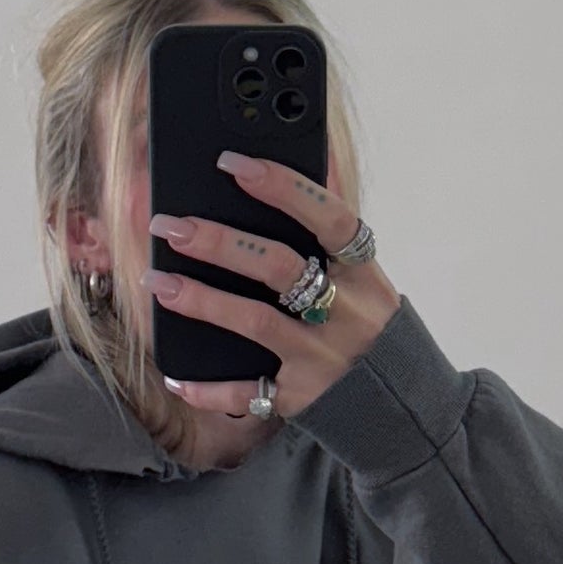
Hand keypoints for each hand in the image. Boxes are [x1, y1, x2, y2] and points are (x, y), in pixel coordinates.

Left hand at [147, 150, 402, 417]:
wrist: (405, 404)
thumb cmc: (368, 325)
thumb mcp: (364, 277)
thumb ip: (332, 233)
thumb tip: (313, 159)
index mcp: (363, 273)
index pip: (329, 219)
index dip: (284, 187)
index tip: (233, 164)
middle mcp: (346, 313)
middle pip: (280, 267)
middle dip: (220, 242)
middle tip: (170, 226)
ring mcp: (324, 358)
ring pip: (257, 322)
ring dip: (202, 301)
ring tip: (158, 283)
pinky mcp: (304, 399)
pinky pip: (249, 392)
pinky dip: (209, 388)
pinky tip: (175, 375)